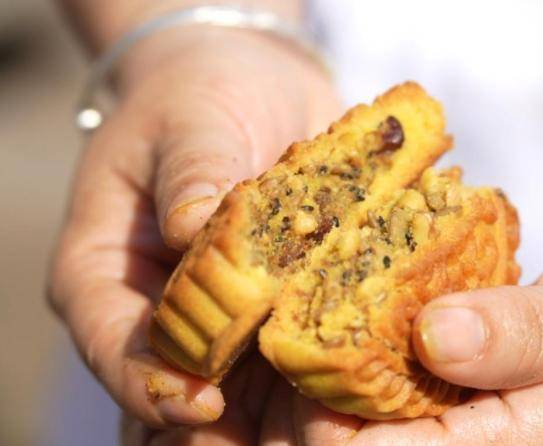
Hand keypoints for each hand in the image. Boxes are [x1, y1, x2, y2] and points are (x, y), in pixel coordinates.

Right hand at [48, 26, 338, 433]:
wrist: (251, 85)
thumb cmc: (201, 94)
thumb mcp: (191, 118)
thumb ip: (194, 170)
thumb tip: (191, 228)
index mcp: (107, 268)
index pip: (112, 341)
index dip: (148, 382)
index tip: (199, 404)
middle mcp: (162, 304)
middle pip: (180, 384)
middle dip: (228, 423)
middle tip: (285, 437)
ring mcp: (224, 311)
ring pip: (245, 384)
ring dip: (286, 409)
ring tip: (330, 423)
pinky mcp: (277, 305)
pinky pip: (299, 350)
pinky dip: (327, 369)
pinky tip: (364, 382)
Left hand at [280, 253, 542, 444]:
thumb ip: (523, 335)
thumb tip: (435, 335)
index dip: (322, 412)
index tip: (303, 341)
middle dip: (317, 395)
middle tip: (298, 319)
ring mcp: (471, 434)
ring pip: (372, 425)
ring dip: (336, 375)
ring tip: (320, 309)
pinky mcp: (466, 408)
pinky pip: (402, 395)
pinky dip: (371, 356)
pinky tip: (365, 309)